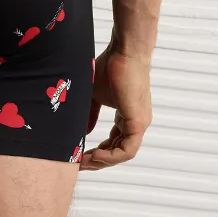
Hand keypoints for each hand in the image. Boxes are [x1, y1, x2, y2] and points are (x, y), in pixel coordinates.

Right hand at [80, 39, 152, 170]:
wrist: (123, 52)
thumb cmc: (110, 67)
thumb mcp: (95, 96)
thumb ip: (90, 114)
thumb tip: (85, 132)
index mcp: (127, 117)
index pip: (114, 143)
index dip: (97, 153)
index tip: (79, 156)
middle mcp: (136, 123)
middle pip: (118, 152)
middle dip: (97, 161)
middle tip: (78, 164)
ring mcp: (139, 123)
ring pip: (123, 154)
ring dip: (103, 161)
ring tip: (84, 161)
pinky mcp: (138, 121)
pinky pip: (127, 149)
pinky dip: (110, 156)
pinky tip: (94, 155)